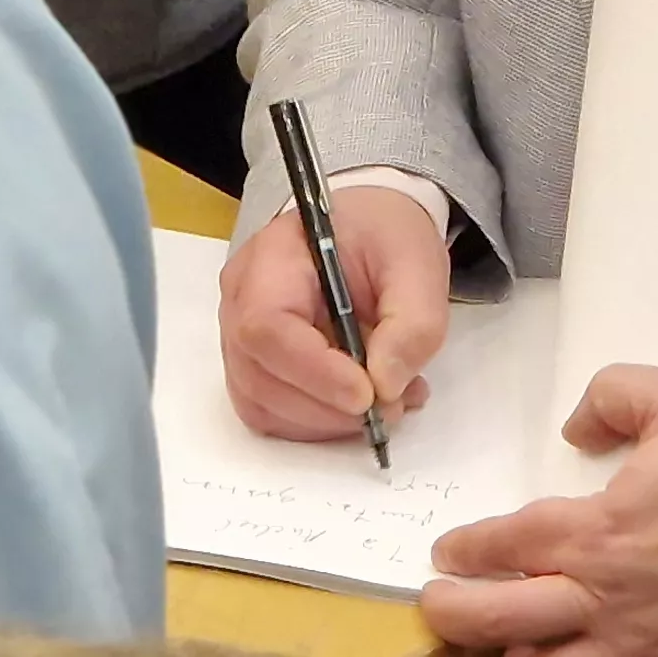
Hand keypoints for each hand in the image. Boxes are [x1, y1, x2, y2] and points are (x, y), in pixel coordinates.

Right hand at [220, 184, 449, 440]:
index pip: (266, 325)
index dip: (313, 371)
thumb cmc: (382, 238)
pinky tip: (362, 405)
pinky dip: (320, 424)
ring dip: (327, 422)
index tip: (367, 394)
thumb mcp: (417, 263)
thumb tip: (386, 384)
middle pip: (259, 375)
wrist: (369, 234)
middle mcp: (241, 299)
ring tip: (388, 402)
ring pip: (263, 405)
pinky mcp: (256, 368)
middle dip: (328, 406)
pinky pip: (272, 414)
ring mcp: (240, 337)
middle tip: (391, 405)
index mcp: (272, 257)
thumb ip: (413, 322)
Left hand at [420, 366, 657, 656]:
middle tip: (437, 602)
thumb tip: (575, 427)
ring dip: (505, 654)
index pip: (505, 544)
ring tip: (485, 644)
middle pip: (500, 618)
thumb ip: (609, 396)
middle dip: (455, 612)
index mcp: (599, 531)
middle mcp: (606, 597)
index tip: (450, 550)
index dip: (468, 549)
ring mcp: (639, 644)